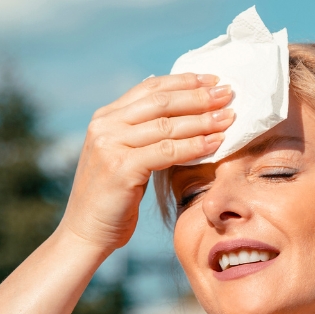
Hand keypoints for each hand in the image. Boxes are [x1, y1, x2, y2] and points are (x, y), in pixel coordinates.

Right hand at [58, 73, 233, 253]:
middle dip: (198, 96)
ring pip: (167, 125)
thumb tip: (178, 108)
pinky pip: (167, 151)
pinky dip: (195, 145)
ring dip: (202, 120)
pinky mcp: (120, 168)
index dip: (184, 81)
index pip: (150, 89)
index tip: (213, 80)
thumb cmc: (112, 199)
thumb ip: (142, 133)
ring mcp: (110, 145)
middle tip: (228, 94)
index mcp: (105, 117)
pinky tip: (216, 143)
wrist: (85, 233)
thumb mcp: (124, 156)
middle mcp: (105, 126)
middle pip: (161, 102)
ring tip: (229, 118)